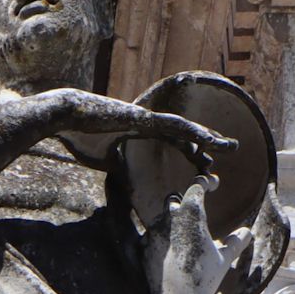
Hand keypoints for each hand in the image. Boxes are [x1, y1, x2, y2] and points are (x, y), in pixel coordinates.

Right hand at [40, 88, 235, 168]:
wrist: (65, 117)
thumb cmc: (79, 135)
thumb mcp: (103, 158)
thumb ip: (116, 164)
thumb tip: (120, 175)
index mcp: (141, 132)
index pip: (173, 142)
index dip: (191, 152)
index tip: (206, 164)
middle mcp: (149, 123)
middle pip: (185, 134)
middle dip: (206, 145)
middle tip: (227, 153)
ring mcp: (147, 118)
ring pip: (185, 129)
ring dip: (208, 138)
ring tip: (229, 146)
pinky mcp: (143, 118)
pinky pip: (174, 126)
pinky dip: (192, 133)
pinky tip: (209, 139)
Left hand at [143, 179, 252, 293]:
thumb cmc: (206, 279)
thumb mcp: (224, 259)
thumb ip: (235, 243)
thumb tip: (247, 232)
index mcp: (191, 213)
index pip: (197, 186)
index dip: (206, 182)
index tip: (214, 183)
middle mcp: (169, 218)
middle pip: (175, 200)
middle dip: (184, 204)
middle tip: (194, 211)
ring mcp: (153, 232)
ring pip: (162, 220)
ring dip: (172, 224)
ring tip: (183, 238)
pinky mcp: (142, 248)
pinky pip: (151, 238)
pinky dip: (160, 242)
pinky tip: (169, 253)